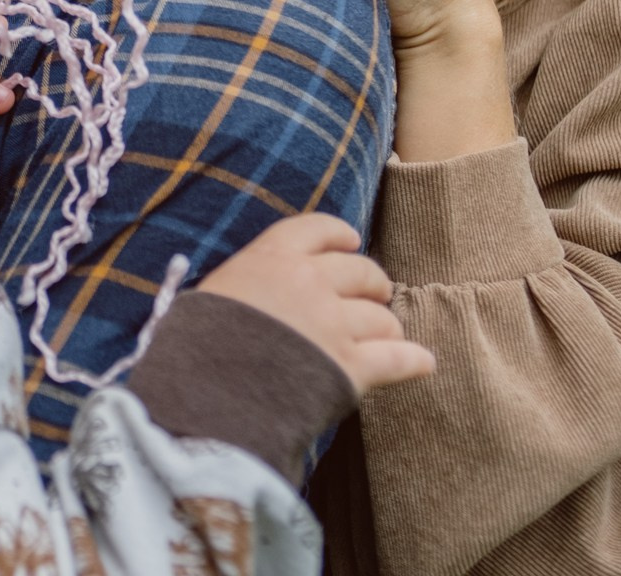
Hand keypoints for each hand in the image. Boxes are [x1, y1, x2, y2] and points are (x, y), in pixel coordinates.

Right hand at [195, 214, 433, 396]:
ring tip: (386, 337)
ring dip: (387, 327)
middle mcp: (309, 282)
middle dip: (373, 284)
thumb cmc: (195, 345)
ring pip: (382, 317)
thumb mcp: (211, 295)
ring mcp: (334, 324)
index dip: (339, 235)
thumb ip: (244, 284)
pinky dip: (414, 361)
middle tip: (374, 296)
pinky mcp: (351, 367)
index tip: (351, 241)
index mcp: (271, 258)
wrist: (207, 391)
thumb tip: (250, 292)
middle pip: (361, 271)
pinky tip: (424, 362)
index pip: (317, 229)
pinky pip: (398, 359)